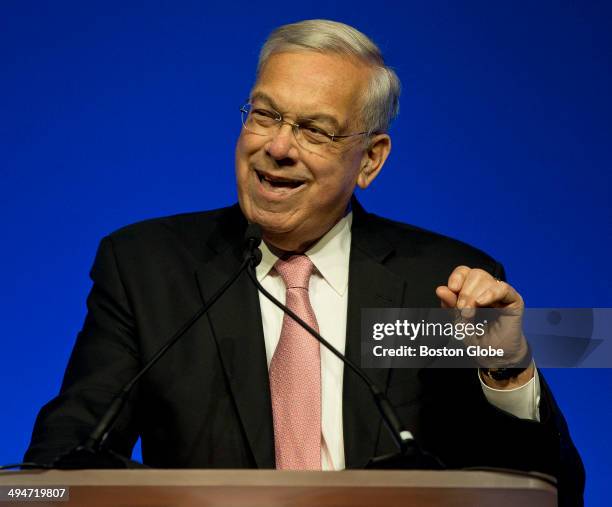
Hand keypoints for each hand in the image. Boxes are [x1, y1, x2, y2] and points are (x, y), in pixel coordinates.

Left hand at [436, 266, 532, 385]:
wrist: (492, 354)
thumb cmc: (476, 336)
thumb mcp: (457, 320)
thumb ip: (449, 304)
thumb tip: (440, 289)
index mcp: (472, 289)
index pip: (464, 271)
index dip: (457, 277)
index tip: (452, 288)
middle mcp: (487, 288)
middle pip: (475, 274)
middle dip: (465, 292)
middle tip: (462, 310)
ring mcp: (501, 293)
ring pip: (487, 280)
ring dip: (474, 296)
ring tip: (469, 313)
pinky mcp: (514, 300)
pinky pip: (503, 288)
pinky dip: (490, 293)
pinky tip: (481, 303)